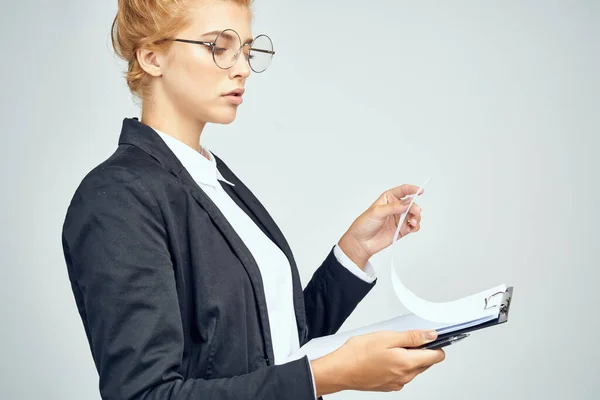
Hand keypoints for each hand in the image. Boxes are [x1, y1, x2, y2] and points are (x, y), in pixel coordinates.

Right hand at [310, 330, 444, 395]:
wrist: (340, 370)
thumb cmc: (358, 354)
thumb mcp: (387, 337)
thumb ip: (412, 337)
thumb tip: (431, 336)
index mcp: (408, 364)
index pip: (436, 356)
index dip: (435, 344)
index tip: (429, 336)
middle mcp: (405, 377)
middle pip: (425, 362)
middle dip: (419, 350)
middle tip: (401, 339)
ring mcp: (397, 383)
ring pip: (413, 368)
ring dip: (407, 357)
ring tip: (388, 347)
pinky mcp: (388, 386)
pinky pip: (401, 374)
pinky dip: (397, 365)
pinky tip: (383, 357)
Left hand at [338, 184, 423, 268]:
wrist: (361, 242)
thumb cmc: (365, 224)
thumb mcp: (377, 212)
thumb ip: (394, 207)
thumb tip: (408, 202)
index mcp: (388, 198)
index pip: (403, 191)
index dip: (412, 189)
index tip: (420, 191)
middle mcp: (395, 207)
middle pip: (411, 204)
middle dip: (415, 207)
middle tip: (416, 212)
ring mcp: (399, 218)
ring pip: (414, 215)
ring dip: (417, 217)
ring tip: (413, 222)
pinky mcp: (402, 229)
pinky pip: (413, 226)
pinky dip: (416, 226)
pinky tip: (413, 227)